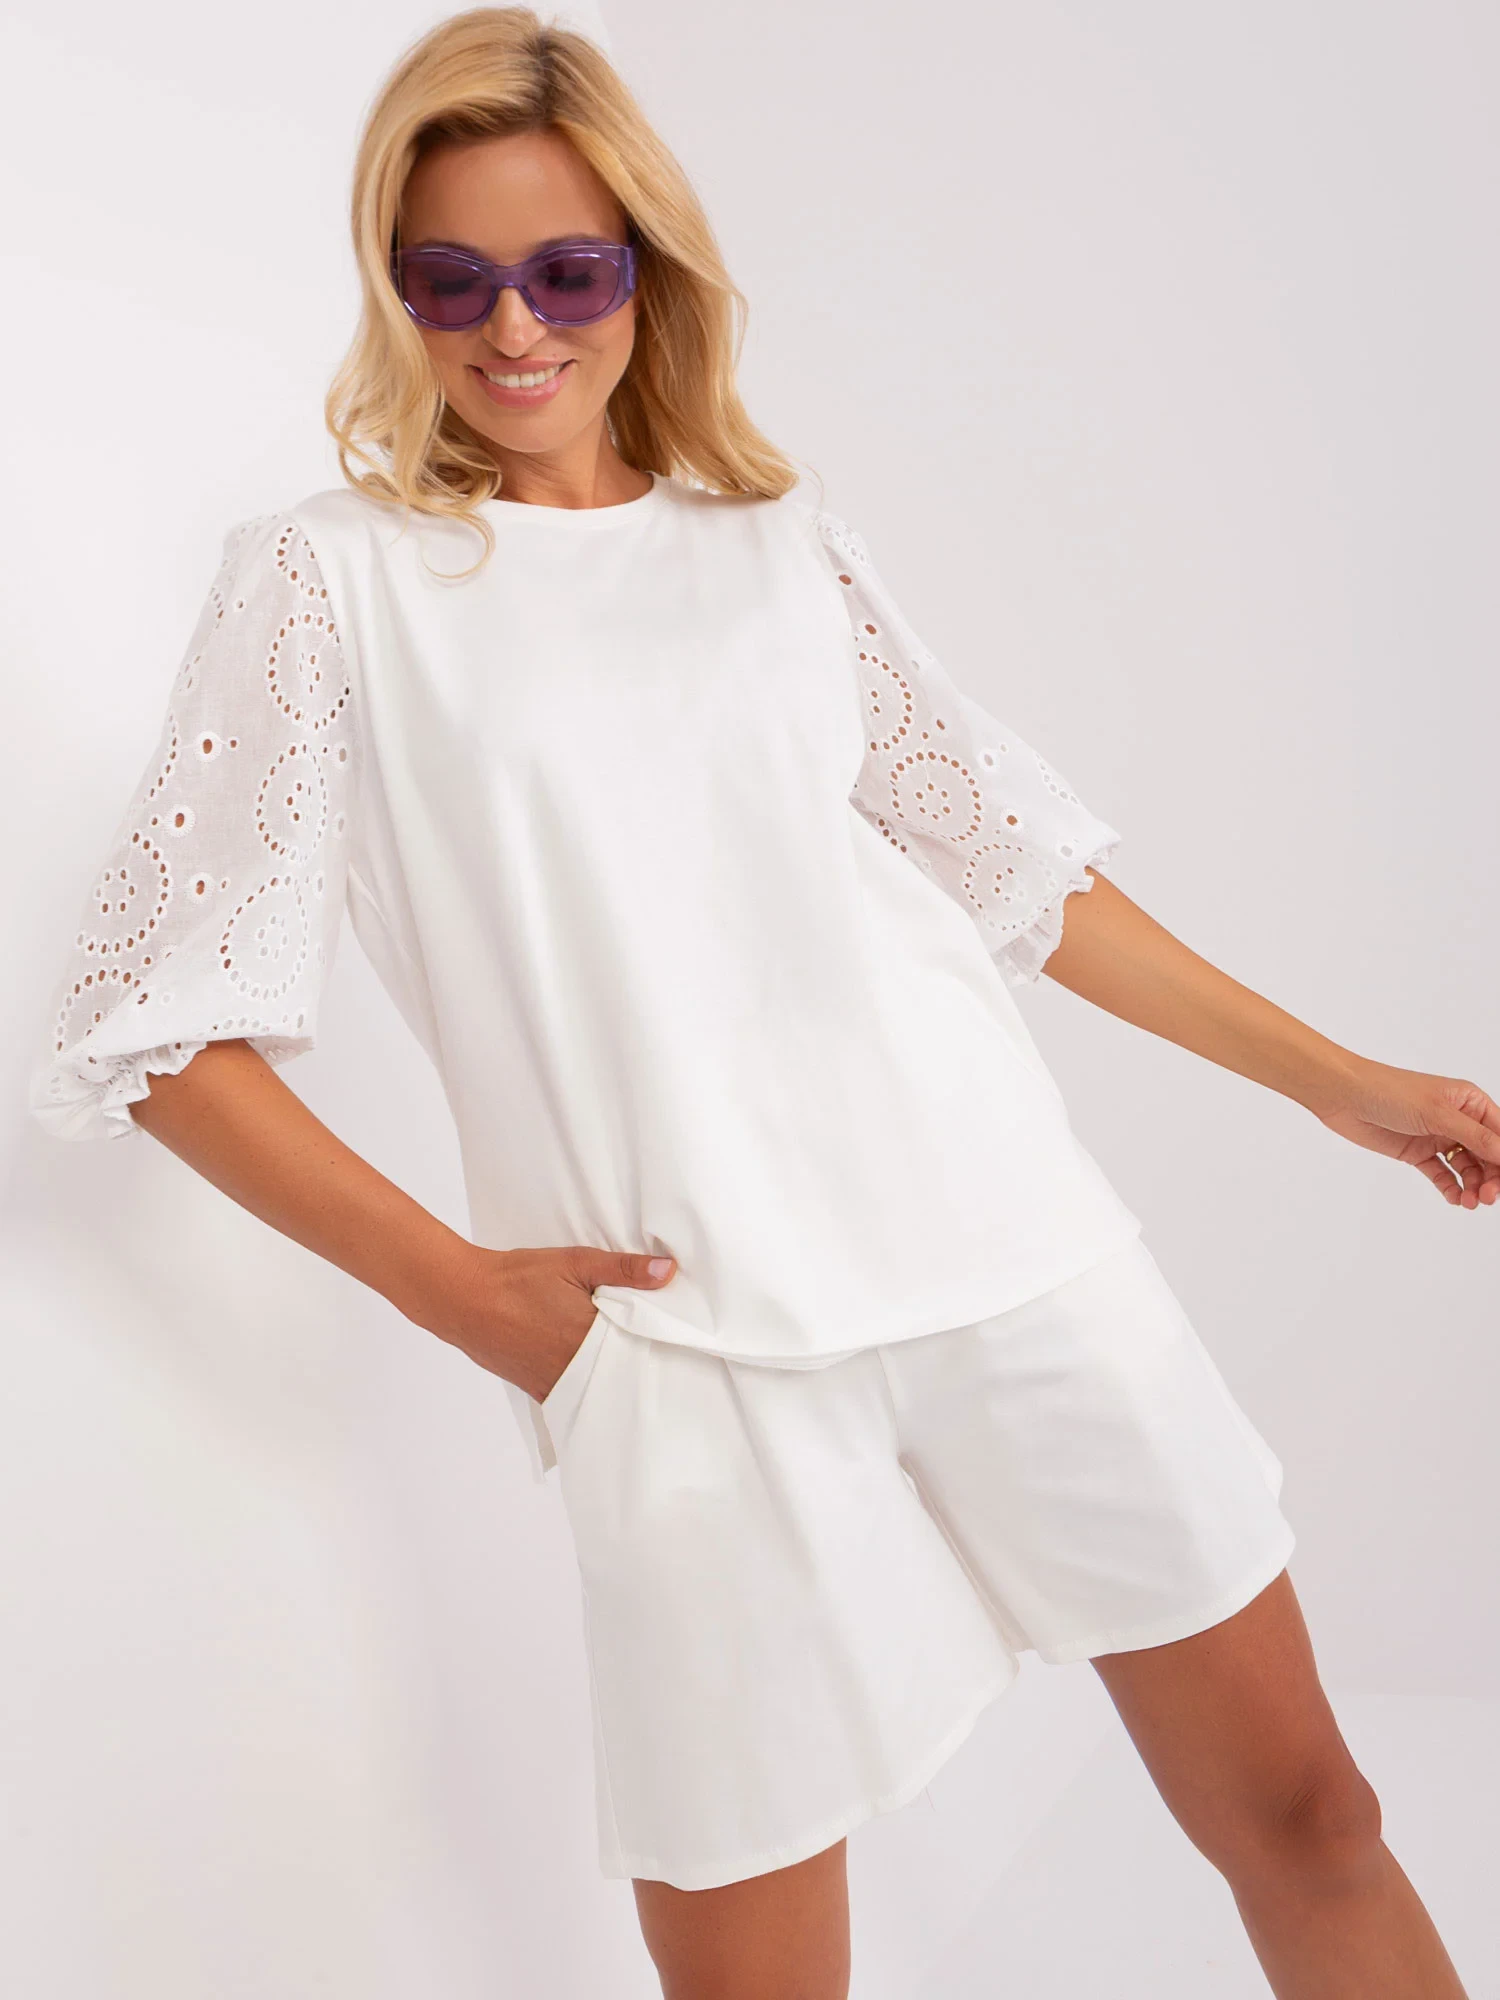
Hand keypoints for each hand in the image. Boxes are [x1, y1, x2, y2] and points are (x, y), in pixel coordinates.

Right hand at [419, 1243, 676, 1399]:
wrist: (463, 1298)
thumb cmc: (518, 1279)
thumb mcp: (574, 1263)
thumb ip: (623, 1269)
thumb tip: (668, 1270)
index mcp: (590, 1339)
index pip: (639, 1353)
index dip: (657, 1348)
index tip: (678, 1346)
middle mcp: (575, 1370)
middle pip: (620, 1376)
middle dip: (637, 1367)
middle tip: (661, 1358)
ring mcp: (554, 1385)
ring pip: (596, 1389)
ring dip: (610, 1379)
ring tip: (630, 1366)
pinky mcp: (536, 1390)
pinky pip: (571, 1395)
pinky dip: (586, 1387)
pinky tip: (593, 1374)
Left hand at [1308, 1058, 1499, 1208]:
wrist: (1344, 1097)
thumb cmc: (1390, 1092)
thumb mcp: (1437, 1114)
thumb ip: (1474, 1136)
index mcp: (1469, 1102)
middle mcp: (1457, 1119)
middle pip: (1488, 1154)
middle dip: (1492, 1177)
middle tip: (1487, 1196)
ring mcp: (1437, 1136)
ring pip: (1466, 1168)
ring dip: (1473, 1186)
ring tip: (1469, 1201)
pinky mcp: (1417, 1152)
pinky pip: (1442, 1174)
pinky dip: (1451, 1188)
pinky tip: (1455, 1198)